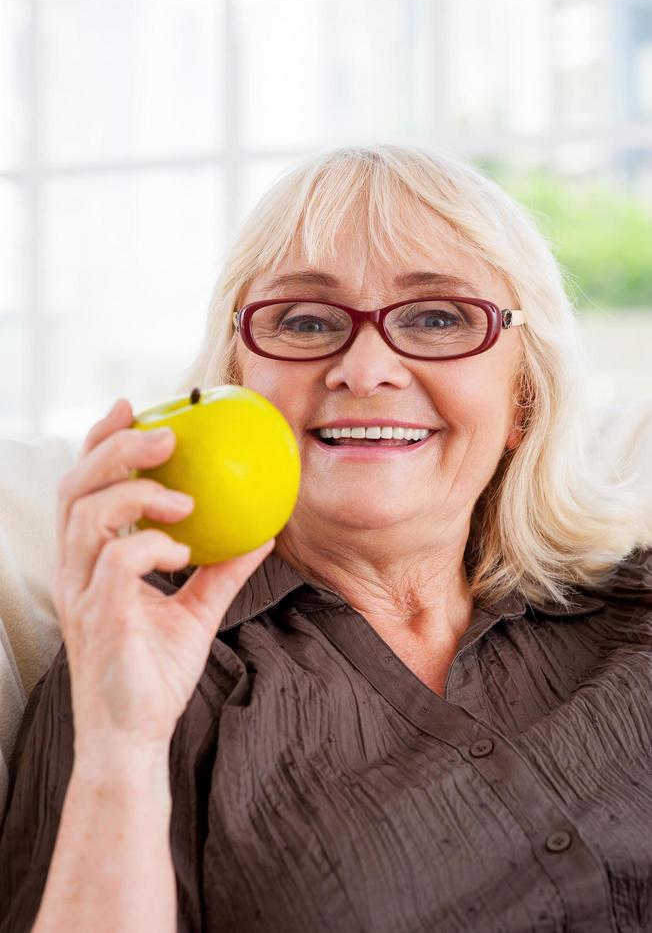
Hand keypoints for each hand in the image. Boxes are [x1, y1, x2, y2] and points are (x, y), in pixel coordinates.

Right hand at [52, 398, 273, 755]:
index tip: (132, 408)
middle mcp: (77, 571)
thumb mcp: (196, 610)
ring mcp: (83, 594)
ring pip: (89, 517)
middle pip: (76, 488)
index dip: (100, 442)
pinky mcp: (100, 619)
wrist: (133, 738)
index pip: (84, 487)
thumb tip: (262, 532)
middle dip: (115, 450)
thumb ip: (222, 570)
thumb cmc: (153, 673)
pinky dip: (151, 545)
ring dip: (139, 496)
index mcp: (90, 562)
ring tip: (184, 499)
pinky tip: (180, 551)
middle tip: (163, 435)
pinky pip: (118, 563)